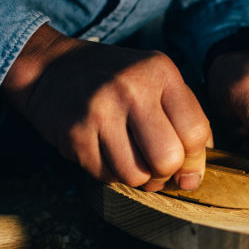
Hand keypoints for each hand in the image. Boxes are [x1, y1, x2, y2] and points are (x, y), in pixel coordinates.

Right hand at [1, 25, 210, 191]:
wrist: (52, 70)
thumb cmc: (115, 82)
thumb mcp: (156, 82)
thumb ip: (184, 120)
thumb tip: (195, 175)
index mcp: (160, 72)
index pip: (196, 132)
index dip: (195, 160)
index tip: (185, 166)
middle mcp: (132, 88)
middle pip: (168, 160)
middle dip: (165, 173)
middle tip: (155, 167)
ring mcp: (100, 112)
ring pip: (137, 176)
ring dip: (137, 178)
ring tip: (130, 160)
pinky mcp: (75, 135)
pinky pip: (107, 177)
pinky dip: (110, 174)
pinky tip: (105, 153)